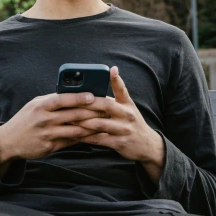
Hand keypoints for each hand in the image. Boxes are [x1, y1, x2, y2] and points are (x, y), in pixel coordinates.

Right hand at [0, 92, 107, 170]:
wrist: (9, 141)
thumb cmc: (26, 119)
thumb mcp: (35, 104)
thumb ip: (53, 100)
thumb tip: (75, 94)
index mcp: (41, 105)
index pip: (63, 99)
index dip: (79, 97)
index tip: (93, 95)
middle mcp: (44, 119)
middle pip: (73, 114)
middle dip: (92, 112)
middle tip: (106, 110)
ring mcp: (47, 134)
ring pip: (75, 130)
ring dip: (91, 127)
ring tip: (103, 123)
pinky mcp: (49, 147)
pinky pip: (70, 142)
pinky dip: (82, 138)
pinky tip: (92, 135)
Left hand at [74, 66, 164, 182]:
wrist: (147, 145)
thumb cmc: (130, 123)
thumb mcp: (127, 109)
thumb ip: (113, 100)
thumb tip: (92, 92)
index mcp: (127, 104)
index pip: (122, 89)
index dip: (116, 79)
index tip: (111, 69)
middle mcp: (127, 115)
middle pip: (106, 105)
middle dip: (88, 103)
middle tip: (71, 101)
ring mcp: (124, 129)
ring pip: (100, 123)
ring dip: (82, 121)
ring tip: (68, 119)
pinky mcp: (119, 143)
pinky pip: (99, 139)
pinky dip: (85, 136)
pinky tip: (75, 134)